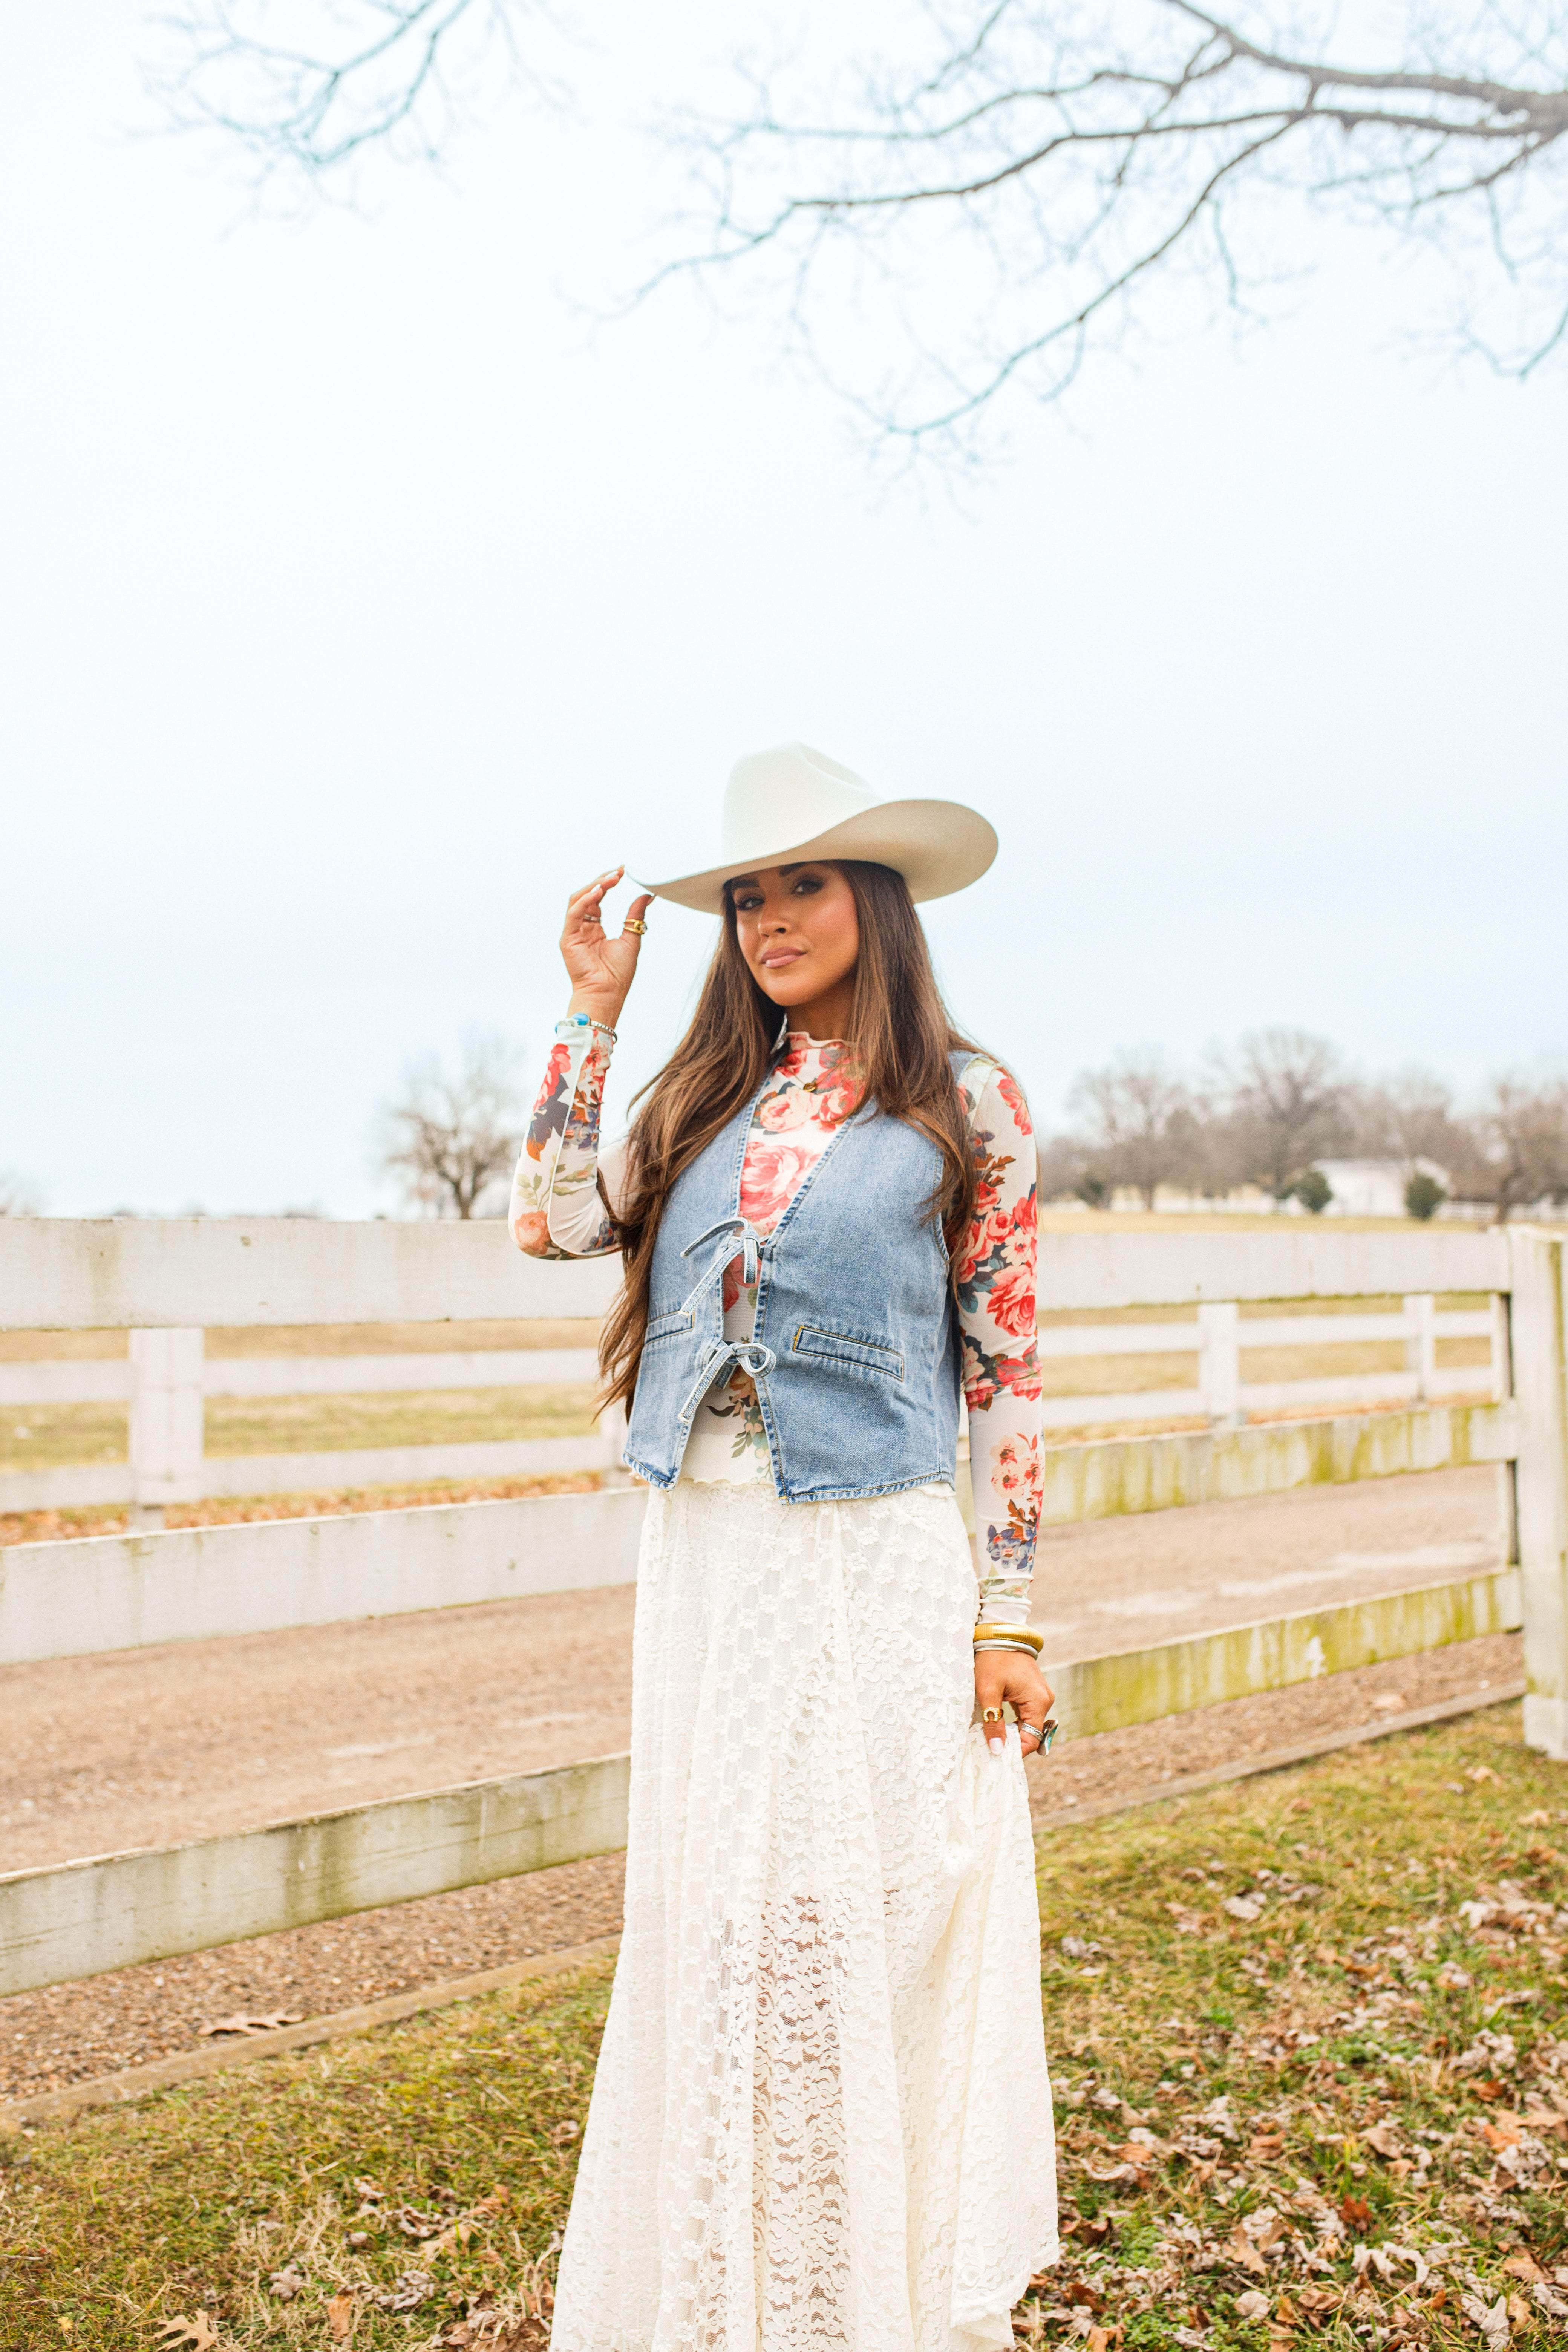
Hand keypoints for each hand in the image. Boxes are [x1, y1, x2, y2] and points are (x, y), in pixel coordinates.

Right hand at [561, 866, 653, 1029]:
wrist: (608, 993)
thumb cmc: (617, 974)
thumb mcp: (631, 938)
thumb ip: (635, 916)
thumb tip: (647, 896)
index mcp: (594, 927)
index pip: (597, 898)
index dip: (608, 883)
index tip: (622, 872)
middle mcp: (582, 927)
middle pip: (586, 895)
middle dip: (602, 880)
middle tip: (618, 871)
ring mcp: (573, 932)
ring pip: (578, 900)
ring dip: (594, 886)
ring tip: (611, 878)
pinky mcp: (568, 938)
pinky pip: (574, 914)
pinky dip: (585, 900)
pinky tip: (599, 891)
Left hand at [975, 1646, 1054, 1758]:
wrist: (999, 1633)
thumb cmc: (993, 1659)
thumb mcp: (988, 1690)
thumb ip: (993, 1721)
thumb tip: (997, 1751)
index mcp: (1038, 1701)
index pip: (1032, 1739)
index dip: (1015, 1752)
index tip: (996, 1757)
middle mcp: (1045, 1700)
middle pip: (1032, 1734)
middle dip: (1013, 1744)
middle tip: (990, 1749)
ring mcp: (1041, 1695)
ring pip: (1029, 1725)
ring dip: (1012, 1734)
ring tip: (992, 1739)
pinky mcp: (1034, 1692)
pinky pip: (1027, 1714)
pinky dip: (1015, 1723)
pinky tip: (999, 1726)